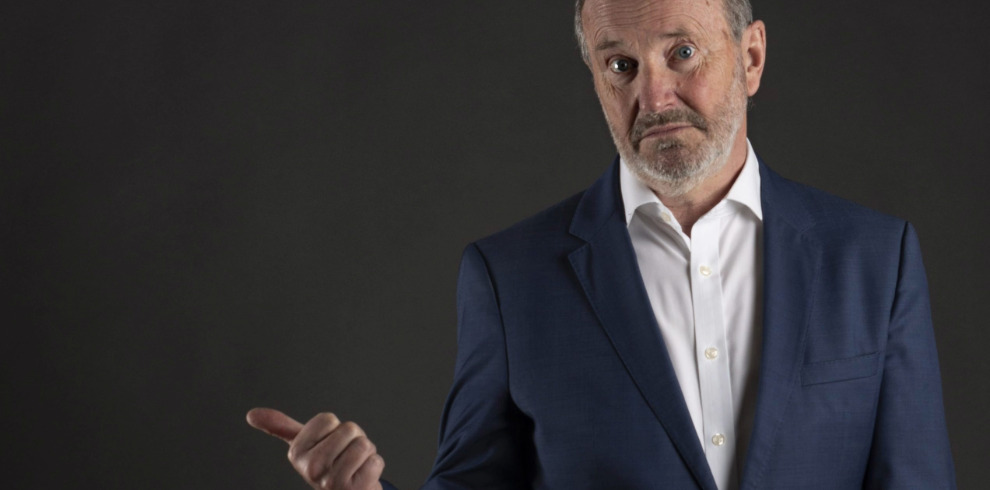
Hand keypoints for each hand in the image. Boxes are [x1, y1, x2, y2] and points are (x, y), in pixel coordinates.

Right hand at [246, 408, 384, 489]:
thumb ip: (280, 428)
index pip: (327, 419)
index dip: (334, 429)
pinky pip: (375, 460)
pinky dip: (375, 465)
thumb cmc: (329, 466)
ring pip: (363, 444)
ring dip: (366, 452)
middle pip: (348, 429)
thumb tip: (250, 414)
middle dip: (354, 439)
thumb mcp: (304, 446)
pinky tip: (363, 477)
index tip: (330, 445)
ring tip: (355, 466)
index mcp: (296, 453)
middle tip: (345, 457)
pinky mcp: (354, 489)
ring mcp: (331, 481)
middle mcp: (310, 469)